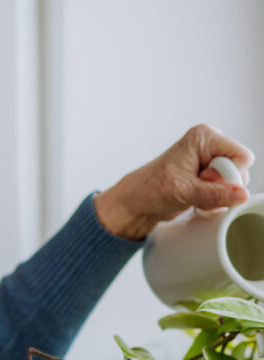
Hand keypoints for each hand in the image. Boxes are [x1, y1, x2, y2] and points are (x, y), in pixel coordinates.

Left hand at [93, 124, 254, 240]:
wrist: (136, 203)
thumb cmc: (150, 190)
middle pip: (238, 170)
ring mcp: (209, 161)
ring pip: (233, 183)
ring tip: (193, 196)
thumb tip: (241, 194)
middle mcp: (210, 145)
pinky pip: (224, 191)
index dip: (229, 175)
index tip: (205, 182)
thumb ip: (215, 194)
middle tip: (196, 191)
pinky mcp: (207, 176)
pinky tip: (195, 201)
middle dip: (221, 187)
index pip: (241, 156)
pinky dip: (213, 201)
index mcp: (204, 137)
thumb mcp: (184, 192)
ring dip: (216, 197)